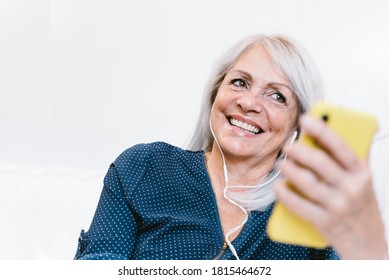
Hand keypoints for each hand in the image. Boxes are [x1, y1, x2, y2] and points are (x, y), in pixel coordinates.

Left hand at [274, 114, 387, 258]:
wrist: (368, 244)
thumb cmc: (362, 206)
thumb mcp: (365, 179)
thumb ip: (360, 154)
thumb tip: (364, 125)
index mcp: (361, 173)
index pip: (340, 146)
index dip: (322, 130)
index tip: (305, 119)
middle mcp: (351, 188)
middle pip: (319, 163)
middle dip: (299, 151)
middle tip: (287, 146)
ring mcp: (337, 206)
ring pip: (306, 182)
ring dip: (289, 170)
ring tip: (281, 164)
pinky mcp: (324, 222)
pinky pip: (298, 205)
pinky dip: (285, 194)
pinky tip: (278, 186)